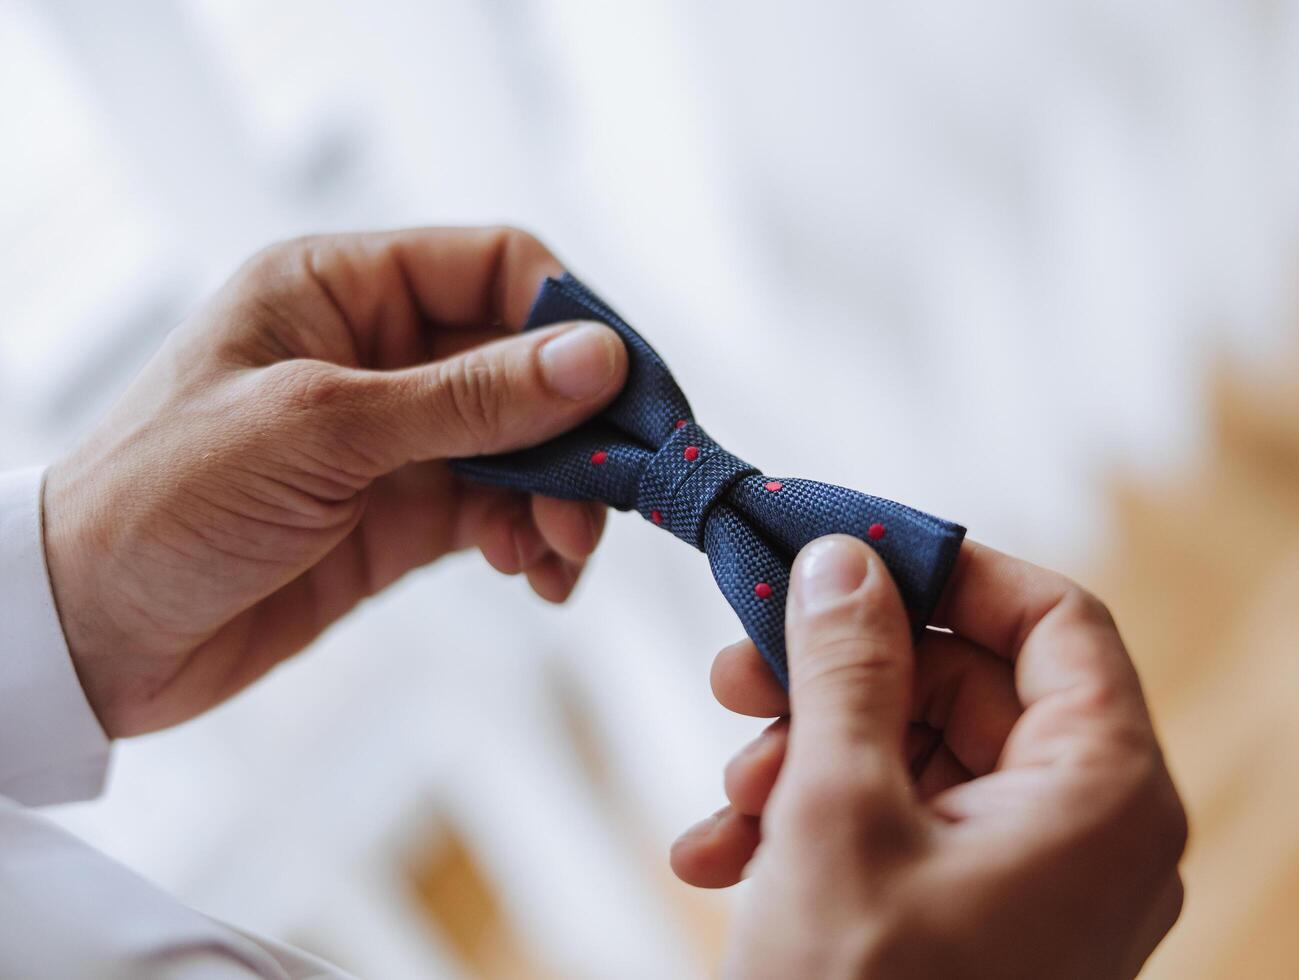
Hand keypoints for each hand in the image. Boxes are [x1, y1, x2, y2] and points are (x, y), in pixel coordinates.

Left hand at [43, 228, 627, 736]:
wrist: (85, 639)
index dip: (571, 322)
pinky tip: (535, 575)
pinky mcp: (402, 518)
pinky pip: (500, 511)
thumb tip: (598, 360)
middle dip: (579, 430)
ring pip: (526, 447)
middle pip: (526, 365)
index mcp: (341, 288)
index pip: (495, 268)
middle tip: (612, 496)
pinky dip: (533, 540)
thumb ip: (469, 398)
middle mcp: (376, 353)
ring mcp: (394, 440)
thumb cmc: (162, 501)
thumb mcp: (322, 431)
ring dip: (563, 495)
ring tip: (560, 553)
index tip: (627, 392)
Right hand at [672, 535, 1185, 978]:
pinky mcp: (976, 922)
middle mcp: (1086, 831)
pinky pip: (902, 831)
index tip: (845, 556)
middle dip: (838, 679)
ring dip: (805, 760)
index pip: (1055, 620)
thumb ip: (847, 668)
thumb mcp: (837, 812)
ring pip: (918, 759)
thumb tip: (844, 558)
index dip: (950, 572)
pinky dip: (813, 827)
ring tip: (724, 795)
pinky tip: (718, 857)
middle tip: (735, 673)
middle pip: (968, 686)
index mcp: (1103, 793)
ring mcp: (1033, 883)